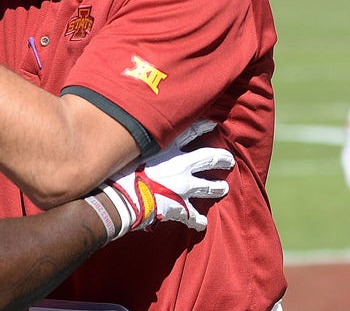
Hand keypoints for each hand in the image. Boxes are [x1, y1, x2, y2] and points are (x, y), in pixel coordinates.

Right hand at [103, 120, 233, 234]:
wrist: (123, 196)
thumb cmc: (121, 170)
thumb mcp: (129, 149)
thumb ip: (137, 145)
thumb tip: (127, 138)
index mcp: (168, 148)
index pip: (191, 132)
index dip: (203, 127)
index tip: (213, 125)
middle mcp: (181, 166)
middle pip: (208, 158)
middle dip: (221, 158)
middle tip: (229, 160)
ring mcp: (183, 188)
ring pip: (207, 187)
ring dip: (216, 187)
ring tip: (223, 188)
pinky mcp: (180, 208)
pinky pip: (193, 216)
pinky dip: (198, 220)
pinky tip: (202, 224)